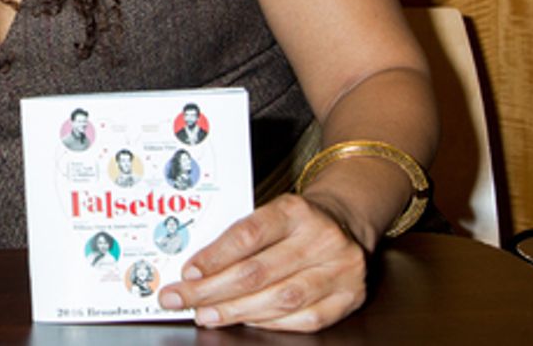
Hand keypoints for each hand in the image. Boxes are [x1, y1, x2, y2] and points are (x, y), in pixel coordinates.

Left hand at [156, 193, 366, 331]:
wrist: (346, 222)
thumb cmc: (296, 222)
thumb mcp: (271, 213)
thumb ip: (240, 238)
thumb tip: (195, 271)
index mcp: (295, 210)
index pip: (249, 234)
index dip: (215, 257)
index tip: (188, 272)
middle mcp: (321, 238)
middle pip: (259, 272)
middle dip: (213, 291)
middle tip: (181, 299)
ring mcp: (340, 270)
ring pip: (281, 299)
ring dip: (237, 311)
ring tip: (206, 315)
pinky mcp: (350, 298)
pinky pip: (304, 319)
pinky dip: (268, 322)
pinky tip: (244, 321)